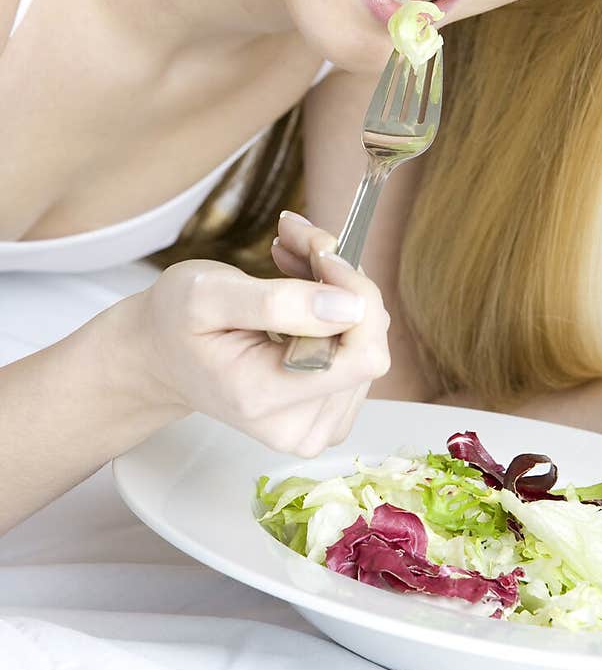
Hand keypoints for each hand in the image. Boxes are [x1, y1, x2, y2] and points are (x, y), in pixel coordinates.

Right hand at [140, 216, 390, 457]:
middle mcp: (299, 428)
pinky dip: (337, 311)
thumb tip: (351, 308)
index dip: (356, 294)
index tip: (321, 252)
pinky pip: (359, 351)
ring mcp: (318, 426)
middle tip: (296, 242)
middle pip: (370, 344)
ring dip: (337, 290)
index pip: (363, 355)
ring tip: (287, 265)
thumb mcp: (207, 295)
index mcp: (265, 399)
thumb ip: (277, 302)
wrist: (162, 355)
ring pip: (368, 340)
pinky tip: (301, 293)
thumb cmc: (176, 322)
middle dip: (341, 281)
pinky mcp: (330, 414)